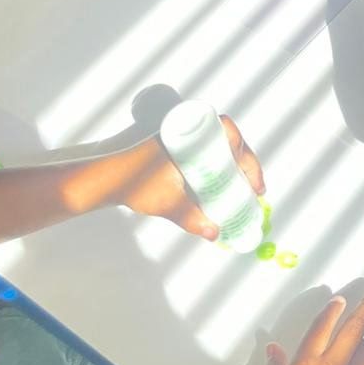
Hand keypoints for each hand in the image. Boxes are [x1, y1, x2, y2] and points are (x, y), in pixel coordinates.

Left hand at [100, 118, 264, 239]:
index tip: (253, 182)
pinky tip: (223, 185)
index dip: (247, 154)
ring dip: (234, 165)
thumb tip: (215, 233)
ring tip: (244, 189)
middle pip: (230, 140)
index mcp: (190, 137)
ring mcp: (186, 142)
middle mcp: (190, 134)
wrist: (108, 180)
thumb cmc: (136, 185)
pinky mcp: (179, 152)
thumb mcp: (167, 203)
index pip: (229, 131)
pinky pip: (209, 153)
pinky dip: (221, 166)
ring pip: (220, 147)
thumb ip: (191, 218)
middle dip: (247, 164)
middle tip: (255, 190)